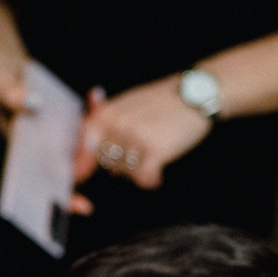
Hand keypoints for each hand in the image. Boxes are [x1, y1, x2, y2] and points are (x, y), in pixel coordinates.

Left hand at [75, 78, 214, 191]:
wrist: (194, 95)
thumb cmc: (162, 102)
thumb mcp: (127, 105)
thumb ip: (104, 124)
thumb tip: (84, 154)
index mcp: (106, 114)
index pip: (83, 147)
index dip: (83, 166)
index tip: (84, 176)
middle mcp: (117, 124)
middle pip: (107, 163)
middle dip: (121, 166)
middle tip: (139, 159)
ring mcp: (136, 137)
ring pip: (126, 172)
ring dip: (138, 172)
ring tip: (152, 161)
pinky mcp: (155, 149)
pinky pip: (144, 178)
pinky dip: (151, 181)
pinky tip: (158, 176)